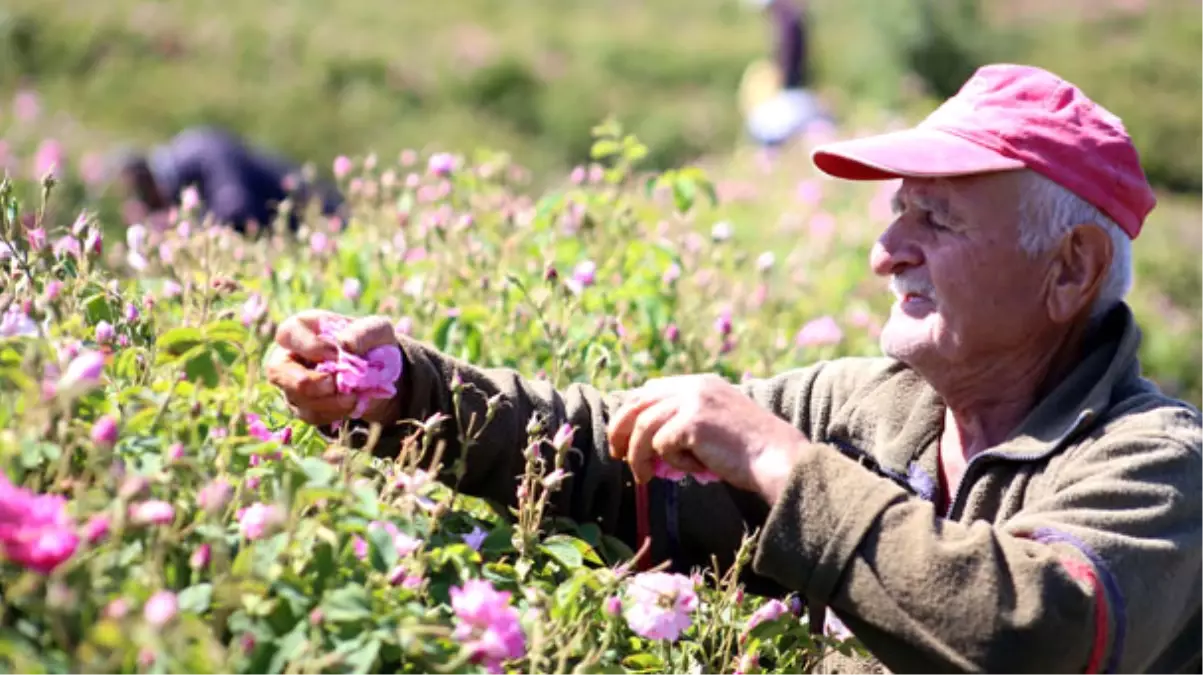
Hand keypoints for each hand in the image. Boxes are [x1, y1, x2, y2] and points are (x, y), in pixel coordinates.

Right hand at [265, 310, 401, 425]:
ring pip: (296, 397)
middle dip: (309, 382)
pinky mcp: (302, 406)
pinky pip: (310, 415)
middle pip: (277, 371)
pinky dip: (333, 413)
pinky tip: (351, 404)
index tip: (338, 355)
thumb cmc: (371, 342)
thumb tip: (345, 347)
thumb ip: (362, 332)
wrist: (381, 371)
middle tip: (335, 384)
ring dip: (328, 401)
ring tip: (354, 397)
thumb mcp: (377, 329)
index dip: (310, 347)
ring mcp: (291, 383)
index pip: (288, 335)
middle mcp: (289, 356)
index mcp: (301, 328)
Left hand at [606, 374, 807, 501]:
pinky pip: (662, 446)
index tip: (624, 438)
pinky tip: (697, 470)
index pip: (651, 390)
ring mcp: (694, 400)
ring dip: (640, 456)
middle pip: (638, 403)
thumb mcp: (716, 427)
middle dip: (621, 430)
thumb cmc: (750, 453)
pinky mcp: (693, 421)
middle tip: (617, 455)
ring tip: (646, 477)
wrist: (777, 459)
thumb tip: (648, 447)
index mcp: (701, 383)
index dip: (633, 413)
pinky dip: (674, 463)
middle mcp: (695, 386)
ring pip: (644, 427)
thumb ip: (685, 424)